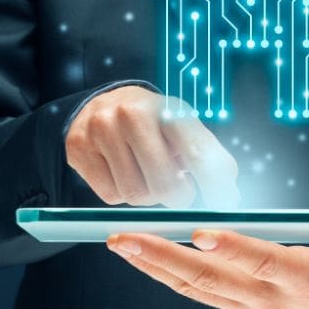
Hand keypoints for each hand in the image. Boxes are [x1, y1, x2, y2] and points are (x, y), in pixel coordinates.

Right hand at [65, 86, 238, 207]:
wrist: (103, 104)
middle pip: (164, 186)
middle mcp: (132, 114)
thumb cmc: (154, 124)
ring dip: (147, 197)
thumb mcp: (183, 128)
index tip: (224, 204)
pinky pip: (109, 195)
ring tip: (147, 177)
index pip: (197, 154)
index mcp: (167, 107)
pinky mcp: (79, 148)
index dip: (213, 185)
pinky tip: (124, 175)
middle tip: (179, 194)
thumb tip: (229, 198)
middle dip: (177, 198)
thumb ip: (210, 158)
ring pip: (135, 195)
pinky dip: (121, 195)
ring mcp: (101, 130)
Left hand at [107, 230, 308, 308]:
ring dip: (153, 264)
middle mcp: (265, 296)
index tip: (202, 232)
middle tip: (127, 237)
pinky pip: (192, 290)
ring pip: (192, 285)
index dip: (234, 249)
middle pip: (210, 276)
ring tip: (120, 243)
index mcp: (300, 279)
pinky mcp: (235, 305)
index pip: (262, 262)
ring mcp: (245, 304)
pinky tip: (140, 258)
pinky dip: (163, 274)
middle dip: (164, 256)